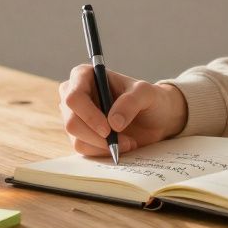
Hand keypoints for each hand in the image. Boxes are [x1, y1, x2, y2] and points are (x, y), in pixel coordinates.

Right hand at [57, 64, 187, 157]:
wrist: (156, 118)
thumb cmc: (149, 98)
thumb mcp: (146, 94)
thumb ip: (131, 102)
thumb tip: (113, 122)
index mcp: (85, 76)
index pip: (74, 97)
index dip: (88, 115)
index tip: (108, 129)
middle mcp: (75, 96)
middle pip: (71, 122)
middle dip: (98, 136)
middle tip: (124, 141)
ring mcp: (76, 117)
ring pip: (77, 139)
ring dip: (104, 146)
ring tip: (129, 142)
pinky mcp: (81, 135)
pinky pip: (85, 150)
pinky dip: (104, 151)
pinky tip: (121, 145)